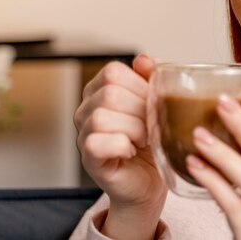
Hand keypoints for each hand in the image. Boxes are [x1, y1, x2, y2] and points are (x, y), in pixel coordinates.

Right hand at [74, 55, 166, 225]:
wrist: (150, 180)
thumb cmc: (152, 141)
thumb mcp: (157, 103)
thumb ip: (152, 77)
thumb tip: (143, 60)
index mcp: (100, 90)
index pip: (113, 72)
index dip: (140, 86)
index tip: (153, 103)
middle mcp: (86, 109)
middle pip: (110, 93)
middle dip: (141, 109)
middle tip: (152, 125)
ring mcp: (83, 133)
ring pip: (102, 116)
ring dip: (134, 128)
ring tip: (144, 139)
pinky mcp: (88, 157)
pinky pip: (97, 142)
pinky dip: (122, 145)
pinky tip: (131, 150)